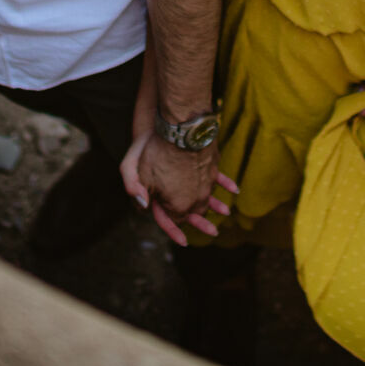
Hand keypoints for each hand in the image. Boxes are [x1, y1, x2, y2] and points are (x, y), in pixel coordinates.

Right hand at [119, 133, 238, 247]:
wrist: (162, 123)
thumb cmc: (144, 144)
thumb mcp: (129, 163)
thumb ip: (132, 185)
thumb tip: (144, 206)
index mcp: (156, 193)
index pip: (164, 217)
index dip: (173, 230)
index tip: (184, 241)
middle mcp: (172, 188)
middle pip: (186, 210)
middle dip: (199, 221)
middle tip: (214, 231)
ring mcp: (186, 176)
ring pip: (202, 195)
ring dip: (214, 204)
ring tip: (226, 211)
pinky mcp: (198, 163)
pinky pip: (214, 177)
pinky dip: (224, 183)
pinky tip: (234, 189)